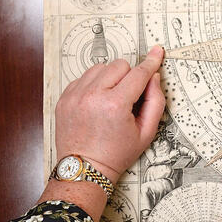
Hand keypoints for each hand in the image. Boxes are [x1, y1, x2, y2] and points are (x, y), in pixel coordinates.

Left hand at [55, 45, 165, 183]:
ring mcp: (75, 96)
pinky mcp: (64, 98)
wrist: (85, 169)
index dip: (150, 63)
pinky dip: (93, 85)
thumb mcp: (146, 132)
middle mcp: (93, 96)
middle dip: (128, 76)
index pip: (138, 74)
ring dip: (110, 78)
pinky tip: (97, 102)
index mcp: (115, 105)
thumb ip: (156, 101)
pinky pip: (83, 77)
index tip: (157, 52)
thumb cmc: (117, 153)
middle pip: (119, 65)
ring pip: (100, 67)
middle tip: (129, 96)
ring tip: (111, 99)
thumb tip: (153, 77)